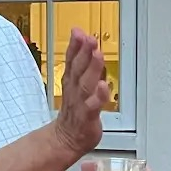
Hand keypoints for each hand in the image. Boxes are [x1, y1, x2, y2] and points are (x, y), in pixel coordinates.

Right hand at [52, 29, 108, 157]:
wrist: (66, 139)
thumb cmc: (74, 110)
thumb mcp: (73, 83)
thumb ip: (78, 62)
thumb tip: (81, 39)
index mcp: (71, 81)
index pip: (71, 60)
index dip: (74, 45)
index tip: (77, 31)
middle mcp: (74, 90)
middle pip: (78, 69)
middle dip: (83, 52)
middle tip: (89, 38)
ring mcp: (81, 103)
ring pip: (85, 84)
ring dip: (91, 69)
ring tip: (97, 55)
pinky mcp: (88, 117)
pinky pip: (93, 106)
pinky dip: (98, 96)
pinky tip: (103, 86)